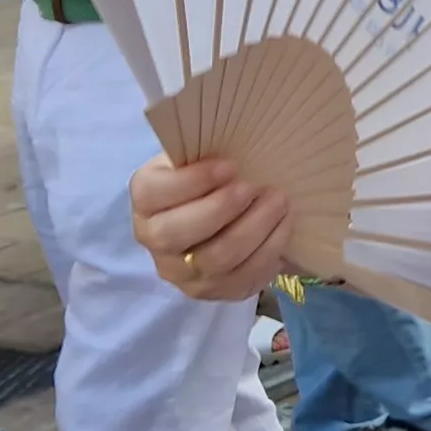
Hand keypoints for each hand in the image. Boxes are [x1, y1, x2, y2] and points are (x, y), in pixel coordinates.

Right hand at [132, 155, 296, 300]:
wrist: (222, 213)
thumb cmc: (212, 177)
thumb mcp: (200, 156)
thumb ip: (207, 148)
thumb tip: (240, 138)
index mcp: (145, 199)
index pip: (153, 193)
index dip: (191, 181)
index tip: (231, 165)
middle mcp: (153, 240)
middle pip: (177, 233)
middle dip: (222, 208)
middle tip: (256, 187)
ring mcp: (181, 273)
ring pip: (215, 260)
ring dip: (254, 228)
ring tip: (280, 201)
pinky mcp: (213, 293)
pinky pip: (242, 280)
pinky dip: (269, 251)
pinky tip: (284, 225)